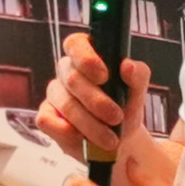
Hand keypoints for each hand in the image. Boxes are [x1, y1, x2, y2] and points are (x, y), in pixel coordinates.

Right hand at [37, 31, 125, 159]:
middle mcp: (67, 70)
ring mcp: (55, 93)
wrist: (119, 141)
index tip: (104, 76)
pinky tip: (82, 139)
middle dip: (97, 101)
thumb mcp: (137, 92)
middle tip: (117, 117)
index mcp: (87, 54)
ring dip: (90, 124)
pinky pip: (46, 120)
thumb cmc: (125, 107)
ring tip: (111, 139)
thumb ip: (138, 75)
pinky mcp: (46, 116)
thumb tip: (127, 65)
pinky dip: (66, 131)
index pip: (75, 44)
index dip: (86, 58)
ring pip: (65, 104)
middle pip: (73, 78)